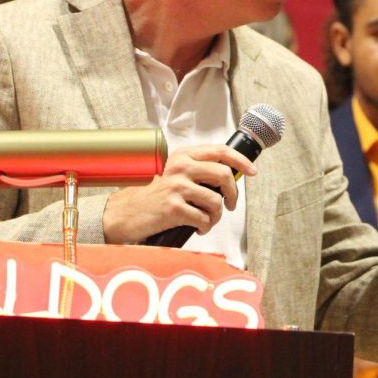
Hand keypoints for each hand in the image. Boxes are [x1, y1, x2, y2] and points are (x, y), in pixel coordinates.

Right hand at [103, 144, 256, 243]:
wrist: (125, 213)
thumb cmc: (154, 195)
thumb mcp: (175, 173)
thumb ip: (199, 170)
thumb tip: (232, 175)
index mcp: (184, 156)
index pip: (220, 151)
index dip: (241, 161)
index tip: (252, 171)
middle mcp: (180, 167)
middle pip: (224, 175)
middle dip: (233, 194)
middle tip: (229, 205)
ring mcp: (176, 187)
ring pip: (216, 201)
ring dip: (216, 216)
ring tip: (207, 220)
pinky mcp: (173, 208)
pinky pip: (204, 219)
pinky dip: (205, 226)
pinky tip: (197, 227)